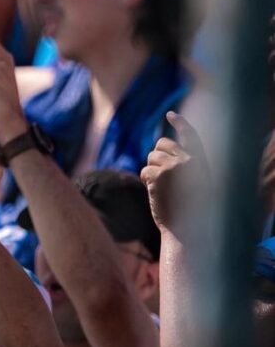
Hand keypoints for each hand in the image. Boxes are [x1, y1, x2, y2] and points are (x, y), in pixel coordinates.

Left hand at [140, 113, 208, 233]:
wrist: (188, 231)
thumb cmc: (191, 213)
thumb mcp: (194, 185)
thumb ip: (183, 168)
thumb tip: (161, 153)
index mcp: (202, 163)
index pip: (192, 136)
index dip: (181, 124)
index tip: (171, 114)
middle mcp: (189, 160)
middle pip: (162, 143)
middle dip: (156, 155)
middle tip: (159, 173)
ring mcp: (174, 166)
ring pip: (151, 156)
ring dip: (151, 169)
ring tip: (161, 187)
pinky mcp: (159, 175)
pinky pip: (145, 170)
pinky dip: (146, 180)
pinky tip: (155, 193)